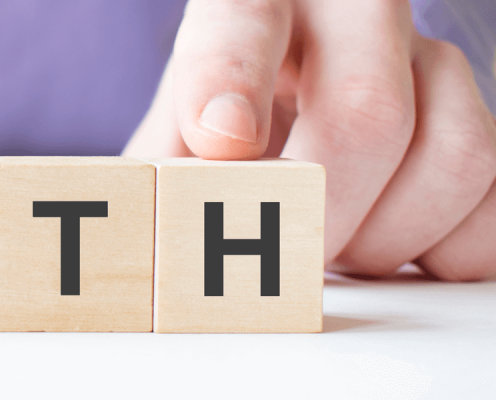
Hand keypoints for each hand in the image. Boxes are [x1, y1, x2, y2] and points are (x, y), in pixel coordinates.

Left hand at [124, 0, 495, 280]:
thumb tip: (146, 237)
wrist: (268, 114)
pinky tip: (382, 247)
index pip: (242, 19)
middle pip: (366, 111)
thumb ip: (161, 180)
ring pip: (453, 157)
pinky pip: (492, 203)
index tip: (221, 140)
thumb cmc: (213, 131)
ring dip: (383, 239)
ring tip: (326, 248)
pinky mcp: (474, 120)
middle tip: (281, 254)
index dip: (231, 79)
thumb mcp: (169, 144)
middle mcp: (353, 18)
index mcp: (253, 2)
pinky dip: (440, 253)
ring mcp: (427, 63)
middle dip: (320, 212)